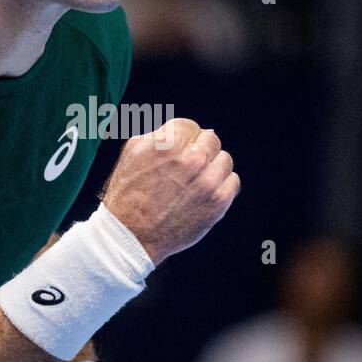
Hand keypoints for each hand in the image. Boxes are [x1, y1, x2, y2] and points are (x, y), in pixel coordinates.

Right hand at [100, 118, 240, 266]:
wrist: (131, 235)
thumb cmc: (128, 194)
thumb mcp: (133, 152)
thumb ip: (159, 134)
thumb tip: (183, 130)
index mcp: (169, 143)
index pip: (190, 126)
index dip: (182, 139)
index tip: (177, 153)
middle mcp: (191, 159)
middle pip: (211, 139)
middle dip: (198, 150)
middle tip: (186, 167)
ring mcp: (208, 181)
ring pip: (224, 159)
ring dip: (212, 166)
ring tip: (195, 181)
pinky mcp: (218, 202)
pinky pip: (233, 181)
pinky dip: (222, 185)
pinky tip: (205, 192)